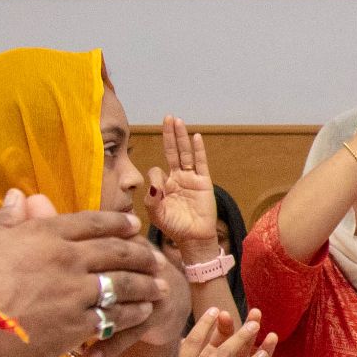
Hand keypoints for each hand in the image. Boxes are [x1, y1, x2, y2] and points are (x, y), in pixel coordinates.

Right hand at [0, 190, 168, 356]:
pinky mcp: (75, 326)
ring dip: (146, 285)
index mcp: (44, 234)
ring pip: (123, 285)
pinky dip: (132, 315)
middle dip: (142, 255)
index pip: (91, 222)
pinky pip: (114, 317)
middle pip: (117, 252)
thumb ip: (6, 220)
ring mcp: (74, 293)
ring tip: (161, 287)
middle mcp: (66, 259)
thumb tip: (18, 195)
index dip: (116, 223)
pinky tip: (142, 314)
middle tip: (157, 258)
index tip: (133, 226)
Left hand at [146, 116, 218, 247]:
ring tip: (177, 120)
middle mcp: (176, 178)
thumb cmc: (174, 228)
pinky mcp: (203, 182)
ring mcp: (190, 179)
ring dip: (181, 137)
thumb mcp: (156, 215)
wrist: (194, 239)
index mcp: (163, 186)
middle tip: (167, 117)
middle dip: (169, 135)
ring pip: (185, 153)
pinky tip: (196, 137)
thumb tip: (154, 181)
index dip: (155, 176)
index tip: (157, 191)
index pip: (156, 170)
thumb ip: (152, 199)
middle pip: (172, 152)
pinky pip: (200, 163)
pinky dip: (198, 150)